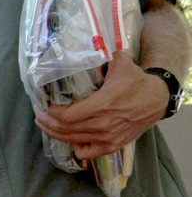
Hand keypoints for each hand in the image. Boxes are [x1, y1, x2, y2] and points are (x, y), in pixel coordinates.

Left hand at [33, 54, 168, 159]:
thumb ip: (100, 54)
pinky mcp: (112, 146)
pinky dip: (75, 147)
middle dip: (46, 121)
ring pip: (72, 141)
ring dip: (54, 133)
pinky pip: (87, 153)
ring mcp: (107, 138)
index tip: (44, 103)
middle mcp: (102, 125)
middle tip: (38, 113)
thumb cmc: (136, 81)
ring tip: (45, 124)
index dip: (50, 112)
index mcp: (102, 105)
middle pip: (64, 129)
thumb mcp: (119, 63)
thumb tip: (84, 43)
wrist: (157, 99)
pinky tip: (70, 137)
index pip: (66, 116)